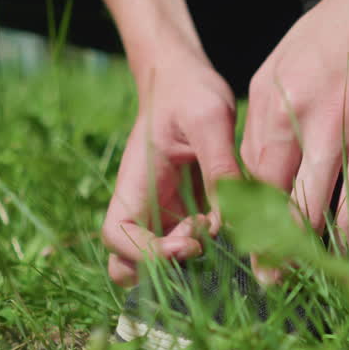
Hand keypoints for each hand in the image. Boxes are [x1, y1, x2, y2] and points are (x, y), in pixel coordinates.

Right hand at [103, 52, 241, 285]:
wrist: (185, 80)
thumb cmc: (190, 92)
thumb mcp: (210, 119)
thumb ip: (220, 165)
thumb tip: (231, 215)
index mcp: (134, 183)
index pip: (117, 235)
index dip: (146, 252)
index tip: (189, 243)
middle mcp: (141, 205)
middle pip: (127, 263)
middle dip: (160, 269)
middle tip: (202, 245)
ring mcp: (160, 213)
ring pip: (155, 264)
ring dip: (182, 265)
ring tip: (216, 234)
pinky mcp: (182, 214)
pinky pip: (185, 248)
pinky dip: (205, 252)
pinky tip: (231, 229)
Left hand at [240, 0, 348, 259]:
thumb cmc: (323, 39)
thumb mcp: (272, 72)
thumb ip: (258, 131)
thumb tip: (248, 192)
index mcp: (283, 109)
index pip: (261, 189)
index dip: (254, 230)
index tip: (250, 260)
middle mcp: (327, 125)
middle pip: (304, 212)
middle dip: (289, 257)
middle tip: (280, 284)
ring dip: (338, 255)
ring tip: (324, 276)